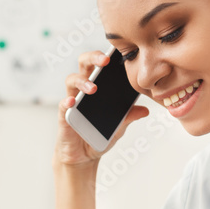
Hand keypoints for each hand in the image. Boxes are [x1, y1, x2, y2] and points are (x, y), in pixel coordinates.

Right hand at [54, 50, 149, 168]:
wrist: (84, 156)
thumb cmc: (99, 135)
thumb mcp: (119, 126)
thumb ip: (129, 116)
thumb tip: (145, 109)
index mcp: (98, 86)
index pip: (100, 64)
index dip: (106, 55)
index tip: (117, 52)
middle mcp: (83, 89)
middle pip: (84, 64)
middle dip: (93, 58)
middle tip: (104, 60)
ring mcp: (73, 101)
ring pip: (72, 81)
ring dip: (83, 82)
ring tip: (93, 88)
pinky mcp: (64, 115)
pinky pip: (63, 105)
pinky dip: (67, 102)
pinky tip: (73, 102)